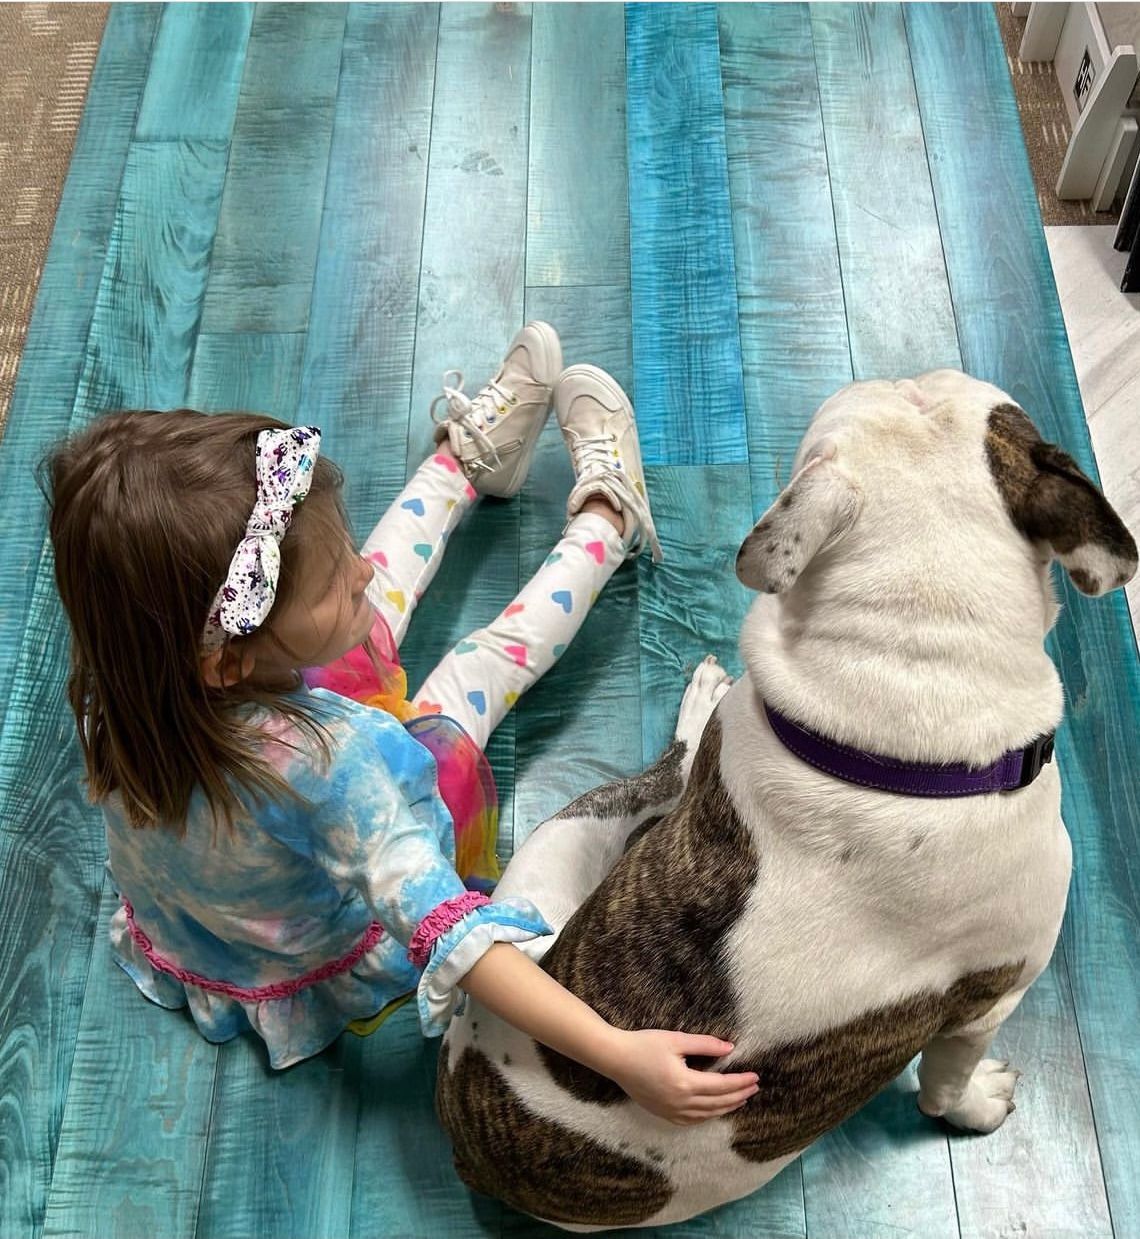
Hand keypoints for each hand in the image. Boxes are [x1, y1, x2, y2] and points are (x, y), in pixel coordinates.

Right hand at [602, 1029, 759, 1124]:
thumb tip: (730, 1047)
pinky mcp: (663, 1113)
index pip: (722, 1085)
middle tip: (754, 1088)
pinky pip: (691, 1120)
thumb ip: (705, 1044)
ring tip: (740, 1100)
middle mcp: (680, 1102)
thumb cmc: (644, 1044)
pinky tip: (714, 1110)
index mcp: (685, 1083)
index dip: (741, 1082)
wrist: (616, 1059)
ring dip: (726, 1107)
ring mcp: (671, 1111)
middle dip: (739, 1095)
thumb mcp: (676, 1039)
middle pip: (718, 1102)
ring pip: (707, 1114)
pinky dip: (707, 1116)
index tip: (756, 1077)